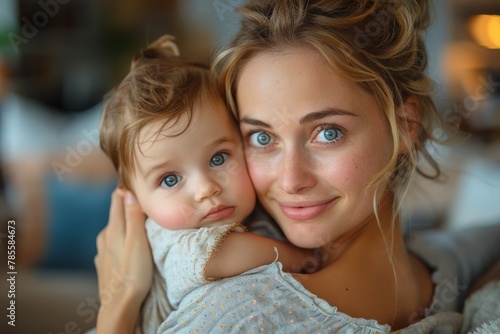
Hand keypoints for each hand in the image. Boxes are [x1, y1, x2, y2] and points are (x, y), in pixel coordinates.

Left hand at [95, 189, 150, 333]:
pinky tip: (125, 244)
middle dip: (125, 204)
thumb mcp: (138, 242)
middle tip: (137, 195)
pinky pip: (112, 244)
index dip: (125, 189)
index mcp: (113, 229)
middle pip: (115, 214)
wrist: (119, 304)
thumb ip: (133, 217)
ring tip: (134, 219)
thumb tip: (129, 193)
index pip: (117, 200)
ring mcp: (102, 252)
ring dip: (123, 223)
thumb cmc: (133, 273)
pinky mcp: (104, 264)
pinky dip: (120, 239)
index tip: (132, 178)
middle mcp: (105, 238)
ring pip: (113, 230)